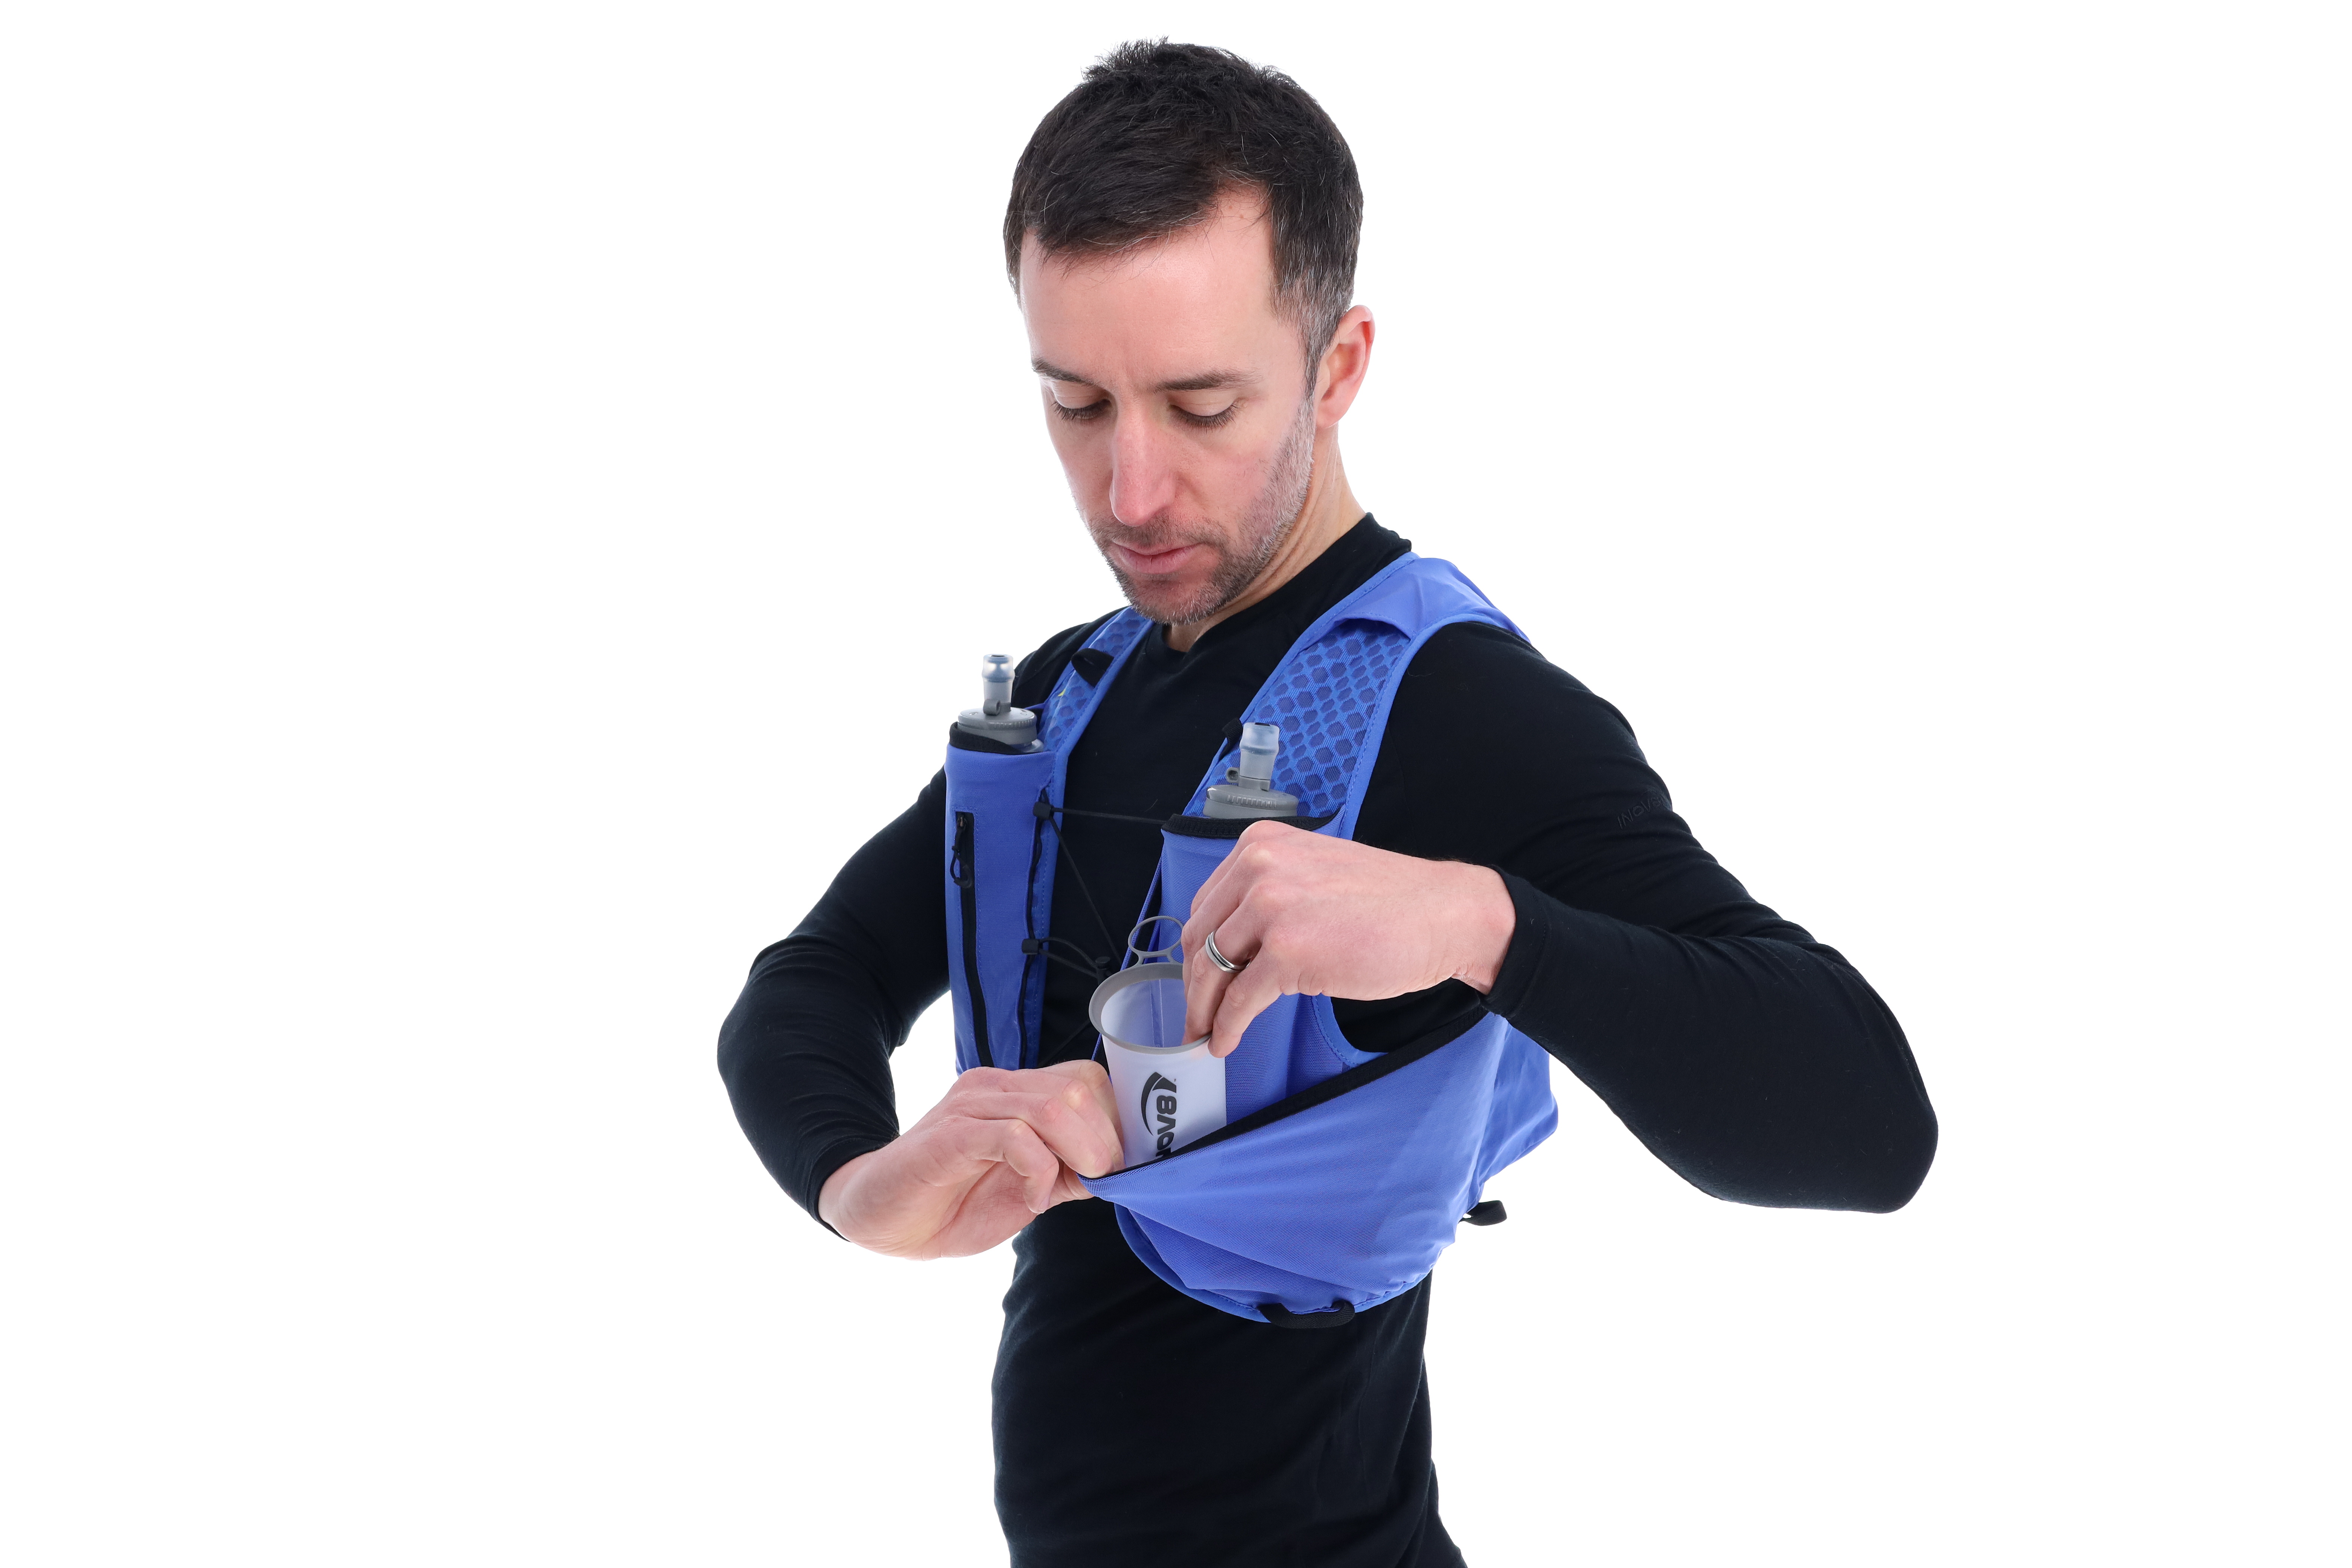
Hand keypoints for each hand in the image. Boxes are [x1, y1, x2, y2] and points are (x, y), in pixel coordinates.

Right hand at [817, 1059, 1119, 1258]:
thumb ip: (1067, 1173)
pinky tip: (1031, 1199)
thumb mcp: (1027, 1191)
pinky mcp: (950, 1135)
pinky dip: (1038, 1171)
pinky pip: (1014, 1136)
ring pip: (1053, 1106)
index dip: (1114, 1124)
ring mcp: (971, 1107)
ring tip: (1066, 1187)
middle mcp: (995, 1088)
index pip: (1087, 1082)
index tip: (1116, 1169)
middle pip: (1079, 1089)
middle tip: (1095, 1181)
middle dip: (1104, 1142)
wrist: (881, 1219)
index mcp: (1016, 1093)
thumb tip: (1115, 1170)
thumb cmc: (951, 1203)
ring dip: (1078, 1153)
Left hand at [1180, 821, 1515, 1056]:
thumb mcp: (1312, 875)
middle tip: (1196, 1015)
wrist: (1443, 915)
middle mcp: (1258, 867)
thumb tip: (1229, 944)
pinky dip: (1226, 1026)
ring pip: (1212, 970)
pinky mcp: (1288, 952)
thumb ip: (1268, 895)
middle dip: (1193, 985)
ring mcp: (1271, 908)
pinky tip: (1225, 1042)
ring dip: (1204, 1010)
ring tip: (1207, 1033)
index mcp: (1260, 845)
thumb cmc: (1388, 902)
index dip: (1195, 951)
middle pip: (1199, 937)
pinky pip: (1240, 1000)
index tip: (1197, 979)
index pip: (1205, 905)